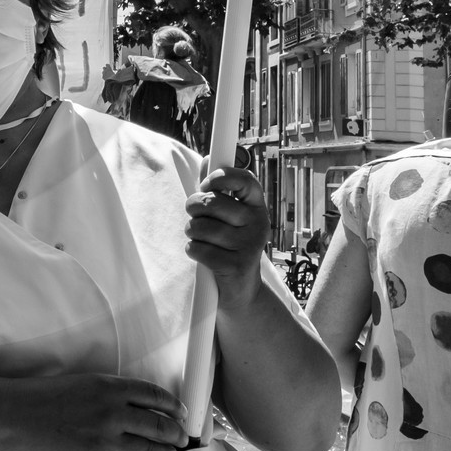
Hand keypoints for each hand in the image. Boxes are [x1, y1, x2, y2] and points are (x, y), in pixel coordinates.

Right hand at [13, 373, 187, 450]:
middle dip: (174, 433)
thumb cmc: (52, 395)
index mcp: (111, 388)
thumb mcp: (88, 382)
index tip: (181, 413)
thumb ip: (115, 393)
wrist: (23, 416)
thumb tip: (143, 406)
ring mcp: (105, 440)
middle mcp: (113, 413)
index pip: (153, 396)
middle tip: (181, 438)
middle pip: (157, 425)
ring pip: (147, 450)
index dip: (172, 405)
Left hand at [186, 165, 268, 308]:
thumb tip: (209, 159)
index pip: (244, 179)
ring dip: (192, 233)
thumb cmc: (229, 245)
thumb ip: (217, 189)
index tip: (208, 184)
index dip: (220, 176)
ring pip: (200, 226)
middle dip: (193, 209)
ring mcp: (249, 246)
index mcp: (257, 207)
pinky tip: (204, 257)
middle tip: (197, 218)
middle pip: (211, 202)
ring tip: (202, 240)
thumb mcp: (228, 216)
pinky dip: (193, 251)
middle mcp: (258, 223)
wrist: (243, 292)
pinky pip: (198, 248)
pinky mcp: (236, 266)